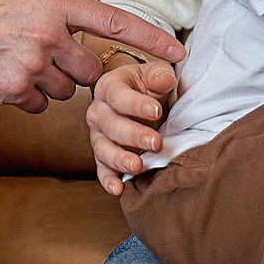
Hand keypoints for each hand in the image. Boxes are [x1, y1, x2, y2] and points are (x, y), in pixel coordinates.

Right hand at [0, 0, 181, 114]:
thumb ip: (54, 12)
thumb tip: (81, 28)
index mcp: (53, 2)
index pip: (115, 21)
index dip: (150, 40)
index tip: (177, 52)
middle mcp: (48, 32)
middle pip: (90, 70)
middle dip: (75, 71)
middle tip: (44, 59)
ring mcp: (33, 62)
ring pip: (65, 91)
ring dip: (48, 85)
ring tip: (14, 64)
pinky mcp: (15, 89)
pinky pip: (40, 106)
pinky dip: (26, 99)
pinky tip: (3, 79)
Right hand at [85, 59, 178, 191]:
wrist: (145, 102)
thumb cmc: (149, 86)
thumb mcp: (156, 74)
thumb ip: (159, 75)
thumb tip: (166, 79)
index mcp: (109, 87)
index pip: (119, 96)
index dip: (136, 104)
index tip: (156, 111)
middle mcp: (98, 112)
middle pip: (111, 125)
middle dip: (134, 135)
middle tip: (156, 142)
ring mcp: (98, 136)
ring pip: (104, 149)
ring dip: (120, 159)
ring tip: (137, 166)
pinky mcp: (103, 156)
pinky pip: (102, 170)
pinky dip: (108, 181)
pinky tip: (118, 189)